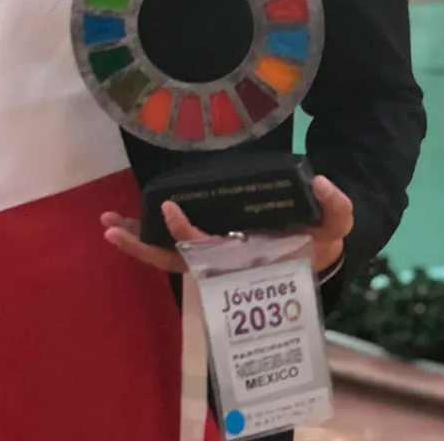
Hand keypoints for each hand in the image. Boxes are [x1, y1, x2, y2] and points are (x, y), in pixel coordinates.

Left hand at [101, 175, 356, 274]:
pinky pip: (171, 244)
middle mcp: (221, 260)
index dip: (188, 233)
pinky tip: (125, 220)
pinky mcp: (207, 242)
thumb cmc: (320, 239)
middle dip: (141, 248)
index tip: (170, 208)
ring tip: (106, 224)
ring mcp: (211, 254)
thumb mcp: (337, 226)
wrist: (317, 249)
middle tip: (110, 230)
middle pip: (173, 261)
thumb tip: (322, 182)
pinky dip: (147, 233)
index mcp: (246, 258)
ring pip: (167, 255)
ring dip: (136, 241)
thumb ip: (337, 207)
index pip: (209, 250)